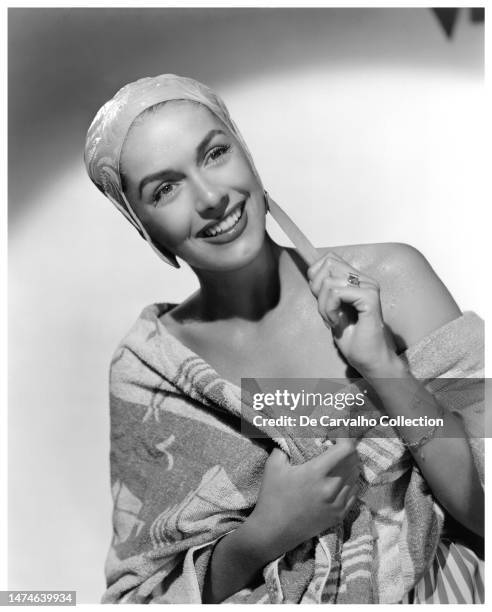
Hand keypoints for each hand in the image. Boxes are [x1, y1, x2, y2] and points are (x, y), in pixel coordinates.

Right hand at [247, 439, 359, 559]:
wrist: (273, 532)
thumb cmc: (272, 496)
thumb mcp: (274, 465)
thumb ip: (287, 445)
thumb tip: (298, 434)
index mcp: (317, 473)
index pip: (347, 449)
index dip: (345, 437)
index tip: (334, 435)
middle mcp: (332, 488)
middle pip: (353, 460)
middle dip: (346, 449)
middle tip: (334, 445)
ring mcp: (338, 504)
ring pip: (355, 476)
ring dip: (349, 464)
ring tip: (335, 462)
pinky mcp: (340, 515)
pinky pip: (354, 492)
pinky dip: (349, 481)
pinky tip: (337, 478)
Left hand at [307, 251, 397, 377]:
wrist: (369, 360)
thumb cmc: (352, 337)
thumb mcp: (330, 308)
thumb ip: (324, 289)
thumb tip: (311, 272)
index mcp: (357, 279)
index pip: (329, 259)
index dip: (316, 277)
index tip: (322, 301)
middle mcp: (365, 279)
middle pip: (327, 264)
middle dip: (318, 290)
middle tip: (327, 312)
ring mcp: (369, 287)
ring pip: (329, 281)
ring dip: (323, 305)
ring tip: (333, 320)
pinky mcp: (370, 297)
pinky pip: (336, 293)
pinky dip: (329, 310)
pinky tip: (337, 323)